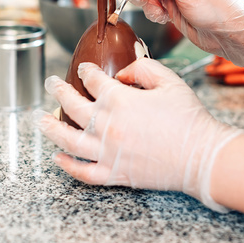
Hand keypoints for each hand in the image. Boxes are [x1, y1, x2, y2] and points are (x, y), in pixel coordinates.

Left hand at [33, 59, 241, 211]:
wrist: (202, 155)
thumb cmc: (189, 118)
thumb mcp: (170, 81)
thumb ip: (144, 68)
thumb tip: (125, 71)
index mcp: (120, 100)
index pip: (93, 80)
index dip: (86, 72)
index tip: (84, 69)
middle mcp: (107, 125)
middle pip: (72, 106)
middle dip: (58, 91)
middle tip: (51, 84)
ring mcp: (108, 152)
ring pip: (68, 140)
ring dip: (50, 128)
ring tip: (41, 120)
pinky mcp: (114, 174)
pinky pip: (83, 172)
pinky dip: (67, 166)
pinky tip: (58, 158)